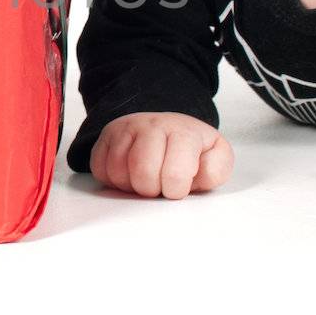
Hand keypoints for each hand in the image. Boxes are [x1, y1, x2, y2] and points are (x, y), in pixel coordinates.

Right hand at [88, 112, 233, 198]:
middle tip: (160, 186)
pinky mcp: (107, 136)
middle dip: (151, 189)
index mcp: (184, 132)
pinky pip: (99, 168)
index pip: (175, 173)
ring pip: (117, 170)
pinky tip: (129, 174)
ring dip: (131, 185)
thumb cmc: (191, 151)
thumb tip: (199, 174)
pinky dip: (113, 180)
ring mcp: (127, 127)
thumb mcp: (216, 157)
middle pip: (142, 171)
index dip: (175, 190)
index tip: (179, 187)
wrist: (168, 129)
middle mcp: (153, 124)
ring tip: (145, 179)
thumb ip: (216, 169)